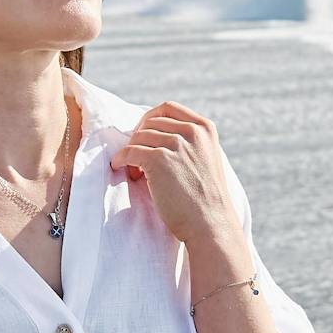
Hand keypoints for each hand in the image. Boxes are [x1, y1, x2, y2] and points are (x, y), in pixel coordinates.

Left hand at [107, 101, 243, 249]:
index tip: (143, 134)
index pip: (168, 108)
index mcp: (205, 128)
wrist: (210, 224)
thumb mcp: (206, 159)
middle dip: (139, 138)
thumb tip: (154, 136)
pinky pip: (129, 151)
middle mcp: (192, 131)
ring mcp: (176, 144)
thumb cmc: (206, 199)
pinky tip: (121, 168)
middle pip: (150, 122)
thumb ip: (189, 143)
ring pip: (138, 137)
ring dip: (131, 151)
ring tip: (134, 171)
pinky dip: (121, 159)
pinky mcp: (159, 160)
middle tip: (136, 157)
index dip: (149, 119)